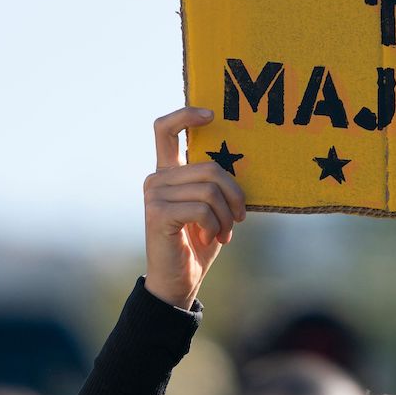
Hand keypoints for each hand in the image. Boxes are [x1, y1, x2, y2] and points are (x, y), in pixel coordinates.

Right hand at [142, 107, 246, 308]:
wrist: (180, 280)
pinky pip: (202, 209)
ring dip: (226, 215)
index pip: (166, 130)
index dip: (186, 115)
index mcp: (169, 172)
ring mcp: (154, 195)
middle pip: (209, 167)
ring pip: (209, 190)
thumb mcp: (212, 208)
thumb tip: (241, 164)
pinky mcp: (157, 213)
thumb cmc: (199, 242)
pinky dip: (216, 226)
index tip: (211, 114)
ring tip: (225, 232)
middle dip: (235, 194)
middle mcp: (157, 178)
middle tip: (239, 218)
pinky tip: (212, 238)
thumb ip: (216, 184)